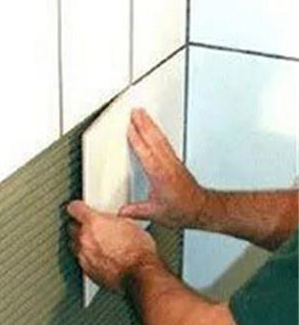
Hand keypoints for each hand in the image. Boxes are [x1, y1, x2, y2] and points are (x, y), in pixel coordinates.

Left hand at [67, 200, 156, 290]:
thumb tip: (115, 219)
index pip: (74, 208)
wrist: (139, 276)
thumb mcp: (130, 225)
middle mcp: (85, 239)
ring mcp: (84, 255)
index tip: (78, 207)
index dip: (76, 207)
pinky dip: (86, 257)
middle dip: (78, 226)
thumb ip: (114, 220)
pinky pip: (81, 259)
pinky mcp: (87, 270)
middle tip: (89, 226)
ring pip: (74, 244)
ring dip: (81, 242)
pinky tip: (98, 257)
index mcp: (94, 223)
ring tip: (94, 243)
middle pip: (71, 227)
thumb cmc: (138, 253)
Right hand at [119, 108, 206, 228]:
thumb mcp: (155, 213)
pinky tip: (154, 129)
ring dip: (151, 124)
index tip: (130, 127)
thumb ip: (136, 211)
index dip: (137, 139)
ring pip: (161, 138)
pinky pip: (165, 142)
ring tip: (143, 114)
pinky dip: (158, 132)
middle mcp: (167, 165)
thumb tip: (122, 212)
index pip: (146, 153)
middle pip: (154, 139)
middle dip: (144, 124)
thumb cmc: (183, 210)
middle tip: (136, 111)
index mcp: (160, 175)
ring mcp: (173, 161)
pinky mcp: (176, 162)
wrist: (202, 209)